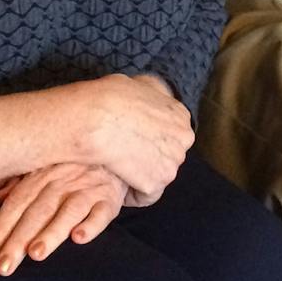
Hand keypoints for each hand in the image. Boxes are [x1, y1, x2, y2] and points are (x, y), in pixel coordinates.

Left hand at [0, 163, 126, 275]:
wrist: (116, 153)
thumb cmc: (75, 166)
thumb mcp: (48, 168)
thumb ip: (22, 183)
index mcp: (44, 174)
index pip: (18, 202)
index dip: (1, 227)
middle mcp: (64, 180)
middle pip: (38, 211)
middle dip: (20, 238)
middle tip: (5, 265)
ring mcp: (88, 188)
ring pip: (68, 211)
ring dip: (52, 232)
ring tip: (36, 253)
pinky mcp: (110, 199)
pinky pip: (101, 212)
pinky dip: (91, 225)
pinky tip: (79, 238)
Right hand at [76, 73, 193, 205]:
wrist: (97, 118)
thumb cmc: (110, 98)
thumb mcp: (139, 83)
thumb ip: (152, 92)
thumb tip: (150, 92)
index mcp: (180, 114)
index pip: (171, 135)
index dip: (151, 141)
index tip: (134, 142)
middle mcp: (184, 138)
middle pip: (168, 156)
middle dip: (149, 159)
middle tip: (125, 157)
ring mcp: (172, 162)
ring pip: (158, 176)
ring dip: (140, 177)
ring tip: (119, 169)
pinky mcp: (156, 183)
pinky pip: (145, 196)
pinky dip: (132, 195)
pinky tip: (118, 183)